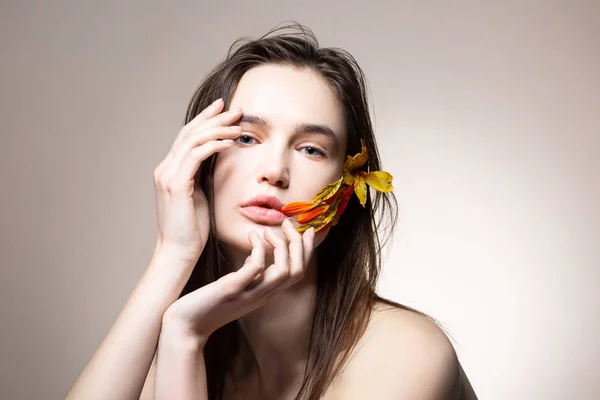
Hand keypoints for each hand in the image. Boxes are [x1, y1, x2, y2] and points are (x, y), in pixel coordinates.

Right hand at [152, 98, 241, 264]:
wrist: (179, 252)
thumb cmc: (192, 229)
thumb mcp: (200, 196)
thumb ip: (203, 176)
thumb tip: (218, 159)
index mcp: (169, 170)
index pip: (187, 136)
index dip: (205, 119)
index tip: (224, 108)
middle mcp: (165, 168)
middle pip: (190, 132)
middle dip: (214, 118)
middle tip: (236, 109)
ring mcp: (168, 175)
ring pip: (193, 140)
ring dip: (218, 129)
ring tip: (238, 125)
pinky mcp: (176, 185)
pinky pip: (196, 156)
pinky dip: (214, 145)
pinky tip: (230, 143)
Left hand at [161, 220, 315, 345]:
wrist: (184, 327)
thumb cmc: (205, 304)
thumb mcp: (234, 287)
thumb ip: (248, 273)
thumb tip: (255, 253)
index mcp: (265, 294)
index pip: (297, 273)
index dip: (306, 251)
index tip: (307, 230)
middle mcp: (262, 296)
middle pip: (297, 271)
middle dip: (299, 244)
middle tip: (289, 224)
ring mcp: (249, 294)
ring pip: (284, 271)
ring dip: (282, 246)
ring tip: (268, 231)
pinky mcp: (232, 290)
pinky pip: (255, 268)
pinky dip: (258, 249)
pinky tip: (251, 237)